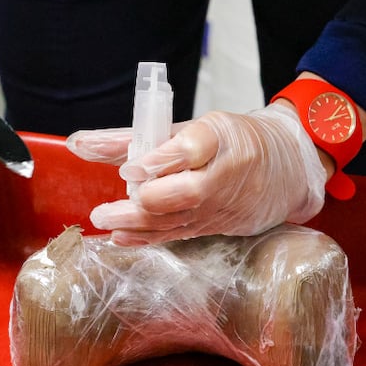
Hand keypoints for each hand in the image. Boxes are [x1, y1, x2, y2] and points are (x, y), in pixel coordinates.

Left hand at [66, 104, 327, 244]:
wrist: (286, 167)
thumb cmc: (229, 141)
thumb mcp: (188, 128)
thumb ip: (132, 138)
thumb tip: (78, 144)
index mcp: (221, 135)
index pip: (195, 145)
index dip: (163, 159)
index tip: (131, 169)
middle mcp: (226, 170)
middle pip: (190, 190)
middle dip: (149, 200)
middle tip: (108, 206)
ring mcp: (225, 202)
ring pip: (183, 217)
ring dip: (140, 224)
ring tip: (105, 220)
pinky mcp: (220, 224)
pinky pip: (182, 232)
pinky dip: (149, 237)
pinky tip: (121, 236)